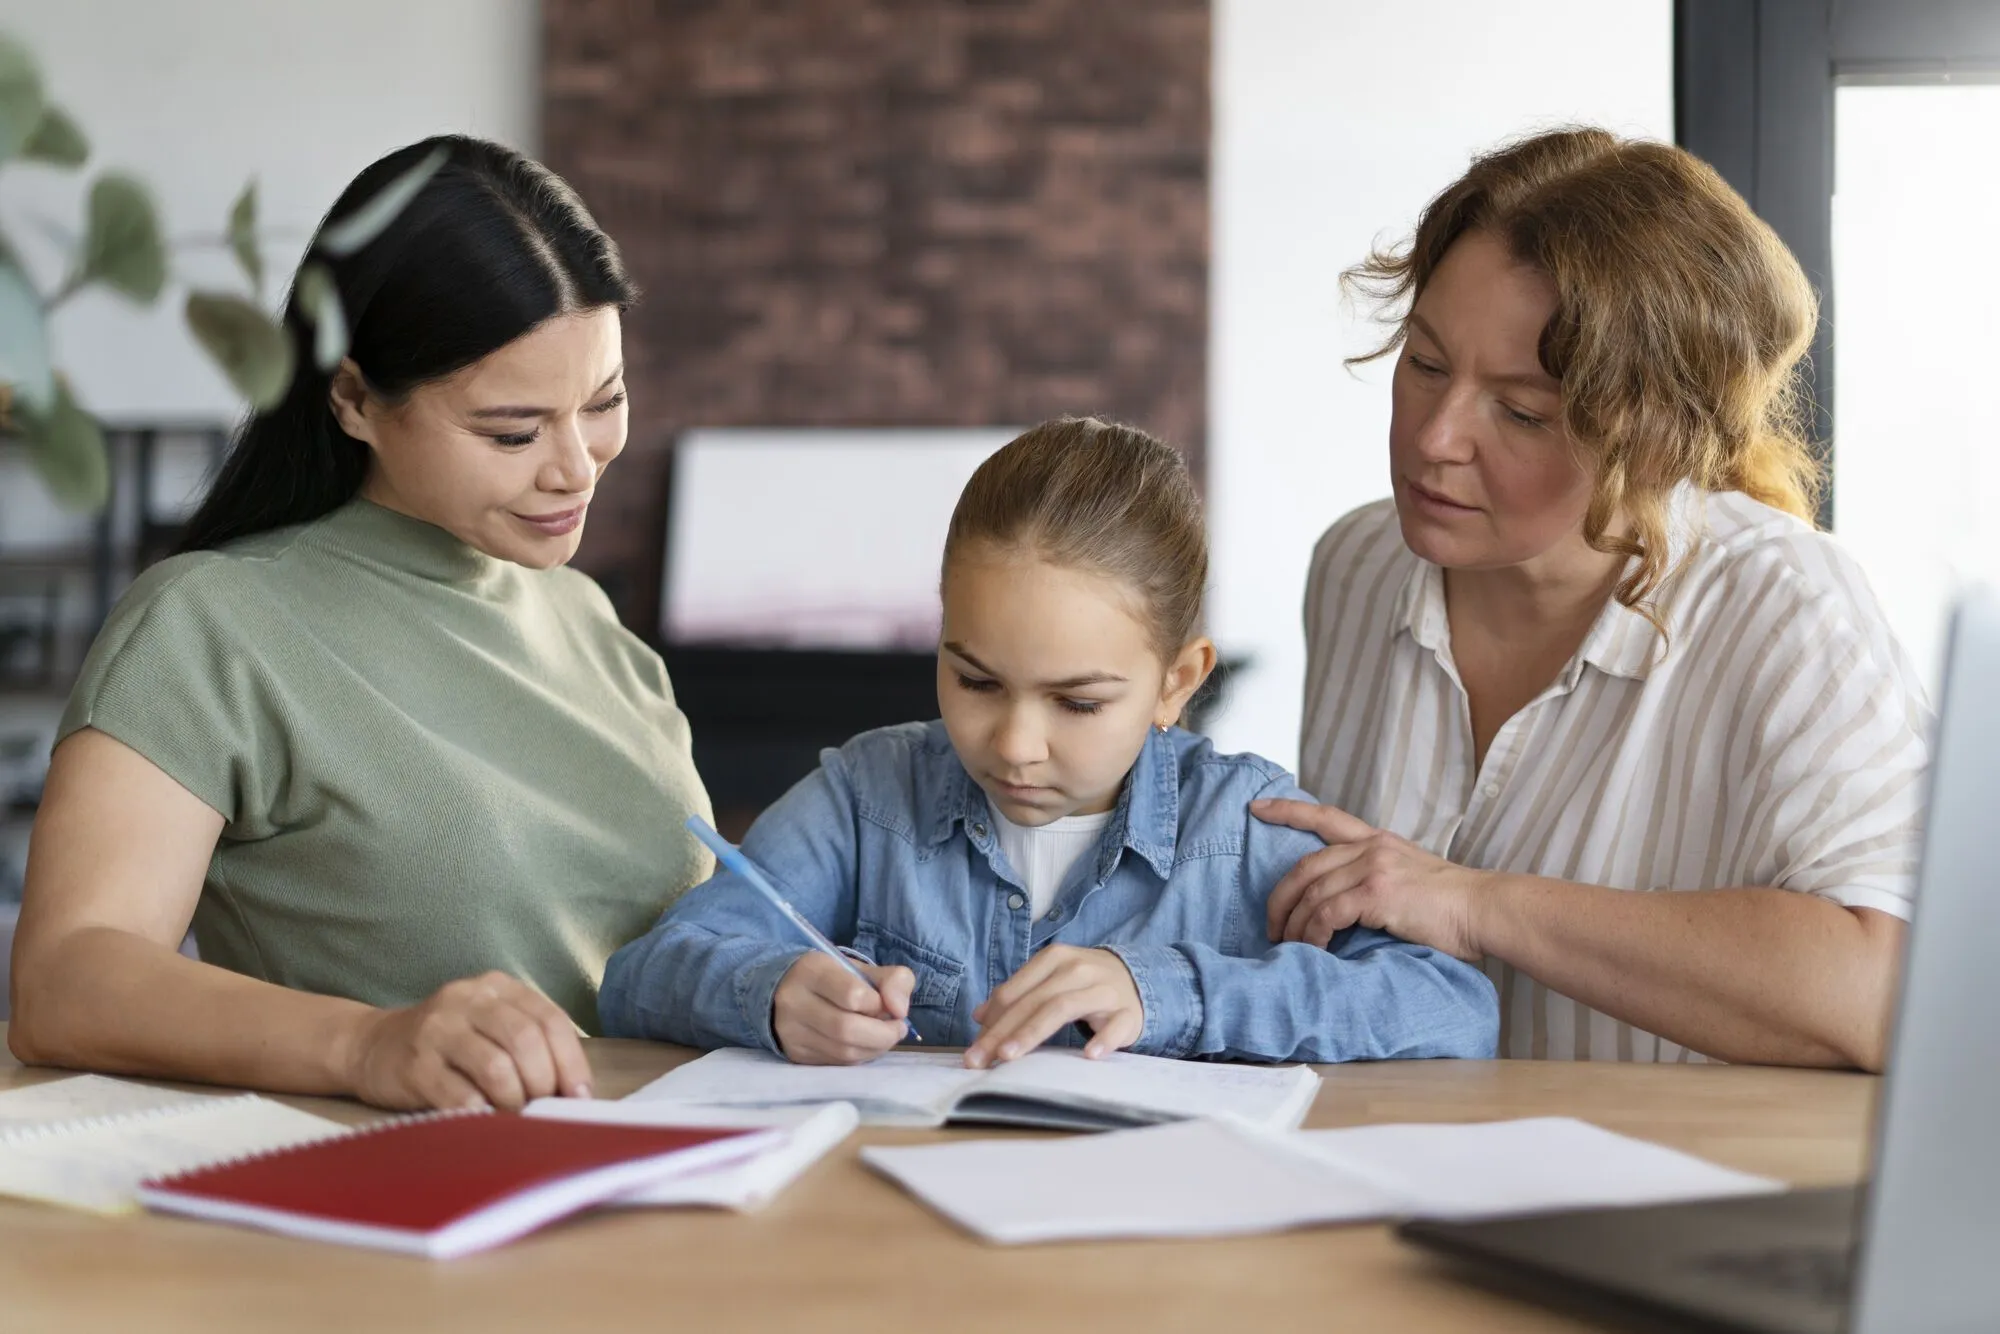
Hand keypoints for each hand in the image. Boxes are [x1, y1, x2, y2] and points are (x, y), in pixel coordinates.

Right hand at [339, 970, 593, 1110]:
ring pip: (496, 1067)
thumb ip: (529, 1043)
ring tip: (514, 1114)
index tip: (579, 1095)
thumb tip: (573, 1089)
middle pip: (526, 1040)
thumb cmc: (447, 1043)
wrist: (371, 1046)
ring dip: (514, 1099)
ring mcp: (438, 1030)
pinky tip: (484, 1119)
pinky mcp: (415, 1065)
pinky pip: (459, 1095)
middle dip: (544, 1082)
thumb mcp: (490, 1026)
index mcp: (497, 987)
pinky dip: (482, 1113)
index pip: (550, 1019)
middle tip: (543, 1107)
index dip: (571, 1061)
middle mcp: (468, 999)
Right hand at [772, 953, 914, 1065]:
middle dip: (883, 1034)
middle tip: (897, 1029)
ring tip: (884, 1037)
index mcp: (812, 971)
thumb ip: (894, 981)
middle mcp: (794, 1001)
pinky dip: (860, 1057)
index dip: (878, 1004)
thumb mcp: (864, 969)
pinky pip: (838, 1063)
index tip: (887, 1004)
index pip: (852, 995)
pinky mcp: (795, 1053)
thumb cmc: (835, 979)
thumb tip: (900, 1011)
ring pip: (843, 1051)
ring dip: (874, 1048)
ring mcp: (791, 1031)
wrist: (789, 992)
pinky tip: (865, 1045)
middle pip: (847, 1028)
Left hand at [965, 945, 1142, 1068]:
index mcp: (1054, 958)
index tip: (974, 1050)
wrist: (1135, 979)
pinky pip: (1116, 1025)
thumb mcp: (1048, 982)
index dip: (991, 1021)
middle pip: (1033, 1001)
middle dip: (1003, 1032)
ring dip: (1033, 1033)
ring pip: (1064, 1008)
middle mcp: (1077, 969)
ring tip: (1010, 1057)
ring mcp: (1104, 989)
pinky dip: (1104, 1039)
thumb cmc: (1082, 984)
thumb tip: (979, 1017)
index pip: (1015, 992)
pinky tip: (1089, 1055)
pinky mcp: (1127, 1012)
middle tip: (980, 1060)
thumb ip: (1016, 996)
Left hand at [1253, 798, 1491, 960]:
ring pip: (1311, 893)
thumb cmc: (1453, 906)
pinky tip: (1313, 949)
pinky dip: (1313, 934)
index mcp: (1378, 840)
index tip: (1257, 809)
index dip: (1287, 811)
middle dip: (1280, 898)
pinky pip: (1327, 914)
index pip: (1324, 817)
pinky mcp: (1377, 893)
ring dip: (1294, 924)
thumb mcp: (1410, 877)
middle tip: (1271, 926)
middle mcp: (1371, 847)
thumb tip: (1345, 906)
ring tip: (1289, 946)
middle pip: (1305, 866)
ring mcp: (1374, 867)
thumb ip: (1376, 878)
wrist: (1484, 910)